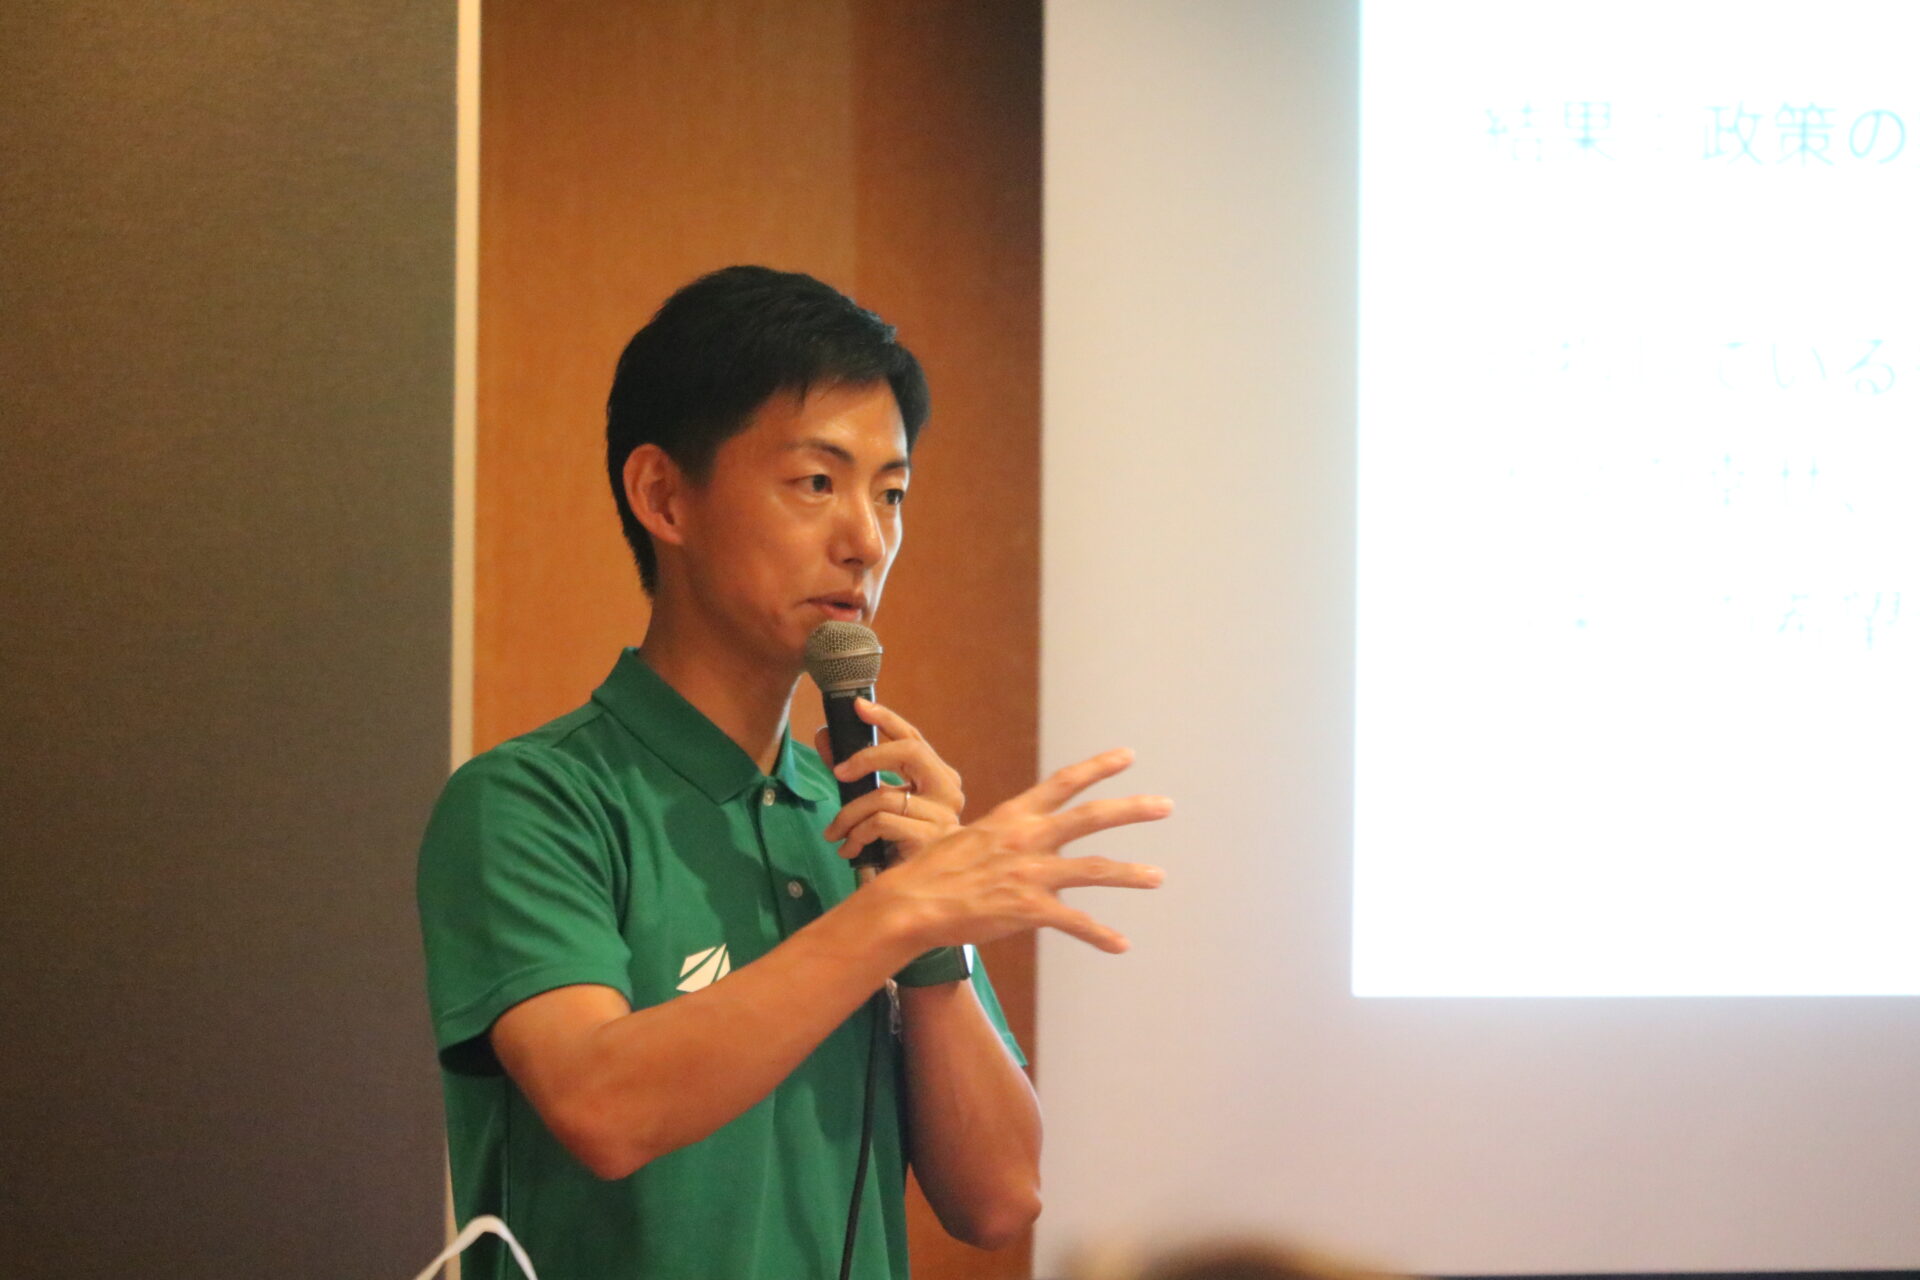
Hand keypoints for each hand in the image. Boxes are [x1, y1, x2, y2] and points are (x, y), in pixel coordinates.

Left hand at [816, 698, 964, 860]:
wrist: (918, 893)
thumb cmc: (897, 844)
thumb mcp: (876, 801)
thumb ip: (854, 771)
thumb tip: (824, 736)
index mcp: (940, 777)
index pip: (914, 738)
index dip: (886, 719)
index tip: (858, 707)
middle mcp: (949, 791)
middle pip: (909, 751)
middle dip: (868, 756)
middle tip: (837, 771)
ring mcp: (943, 816)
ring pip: (884, 795)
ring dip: (849, 813)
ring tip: (835, 832)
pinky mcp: (930, 840)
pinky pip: (881, 823)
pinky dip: (858, 834)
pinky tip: (850, 849)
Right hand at [868, 747, 1169, 953]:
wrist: (909, 904)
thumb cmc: (928, 872)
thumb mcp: (964, 838)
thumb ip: (996, 838)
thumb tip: (1010, 842)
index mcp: (1011, 817)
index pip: (1062, 783)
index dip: (1097, 768)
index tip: (1127, 755)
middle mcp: (1026, 839)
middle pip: (1090, 817)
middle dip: (1132, 809)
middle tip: (1166, 805)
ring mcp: (1029, 873)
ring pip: (1093, 870)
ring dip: (1129, 874)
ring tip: (1158, 877)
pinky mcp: (1028, 909)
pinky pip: (1074, 922)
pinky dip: (1100, 935)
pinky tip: (1121, 944)